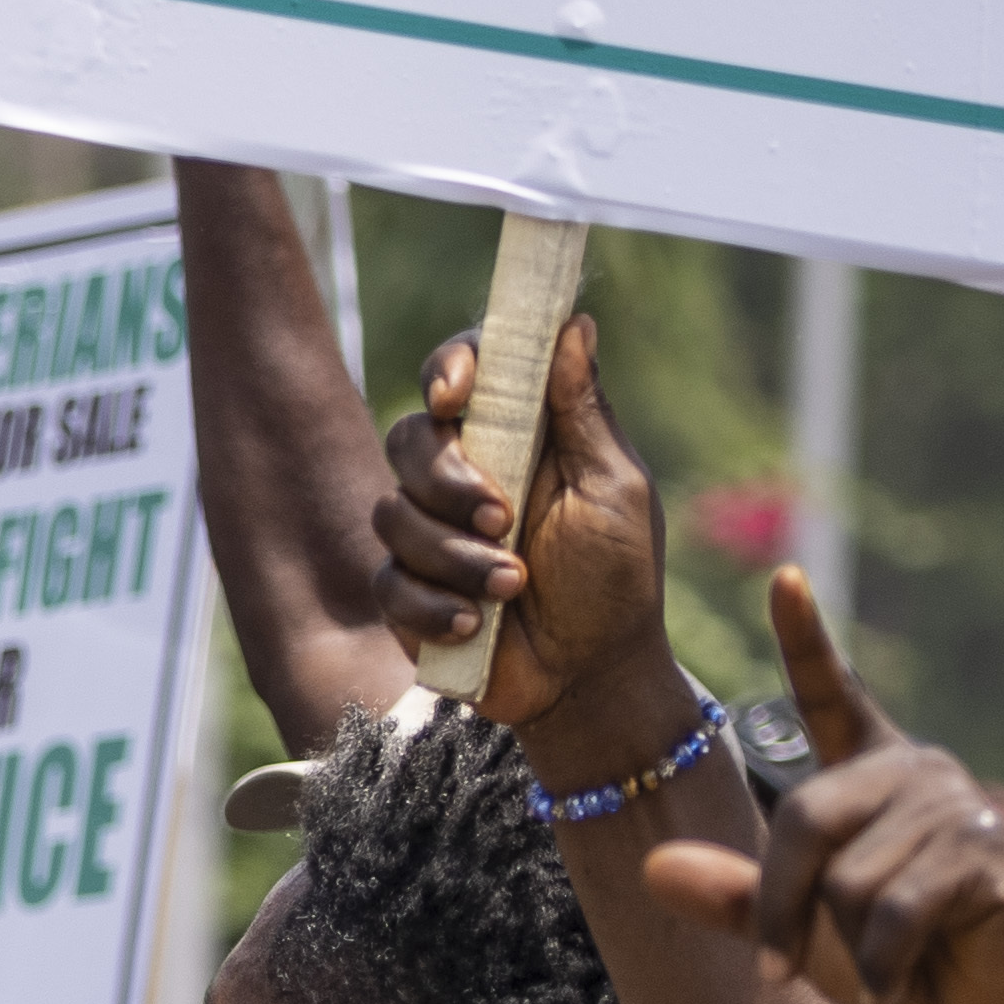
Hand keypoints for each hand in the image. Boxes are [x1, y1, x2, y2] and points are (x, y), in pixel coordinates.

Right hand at [377, 320, 680, 765]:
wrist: (590, 679)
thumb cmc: (616, 581)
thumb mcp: (614, 490)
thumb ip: (582, 411)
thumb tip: (573, 323)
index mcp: (516, 437)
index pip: (463, 372)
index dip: (449, 368)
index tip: (456, 394)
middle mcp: (463, 475)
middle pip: (409, 437)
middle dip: (448, 478)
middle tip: (503, 516)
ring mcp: (428, 533)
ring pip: (393, 513)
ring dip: (455, 554)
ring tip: (512, 586)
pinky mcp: (405, 591)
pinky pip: (387, 579)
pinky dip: (433, 603)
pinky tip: (475, 622)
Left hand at [641, 571, 1003, 1003]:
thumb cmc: (914, 965)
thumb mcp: (807, 938)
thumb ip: (739, 900)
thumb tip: (653, 867)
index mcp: (870, 776)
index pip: (833, 695)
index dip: (806, 639)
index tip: (784, 577)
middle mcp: (915, 771)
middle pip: (803, 818)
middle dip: (779, 907)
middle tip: (777, 971)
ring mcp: (955, 805)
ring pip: (848, 878)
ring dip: (847, 948)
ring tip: (882, 966)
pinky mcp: (986, 852)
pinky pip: (894, 910)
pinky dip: (880, 963)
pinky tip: (897, 978)